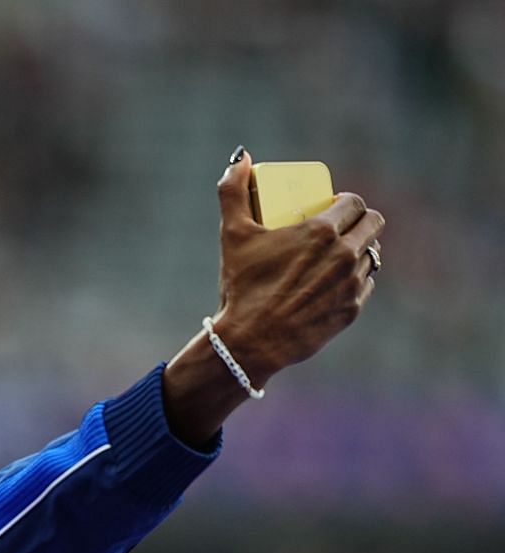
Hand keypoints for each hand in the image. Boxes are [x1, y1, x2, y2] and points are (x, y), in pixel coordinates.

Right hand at [162, 149, 384, 444]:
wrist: (250, 341)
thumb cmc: (242, 287)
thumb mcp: (233, 236)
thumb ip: (232, 192)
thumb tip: (240, 158)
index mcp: (322, 231)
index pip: (355, 202)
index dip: (346, 202)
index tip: (332, 208)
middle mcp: (345, 254)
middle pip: (373, 224)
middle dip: (360, 222)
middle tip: (339, 229)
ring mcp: (352, 283)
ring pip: (372, 254)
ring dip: (359, 250)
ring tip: (338, 255)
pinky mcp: (353, 309)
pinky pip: (366, 284)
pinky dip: (355, 279)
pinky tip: (337, 282)